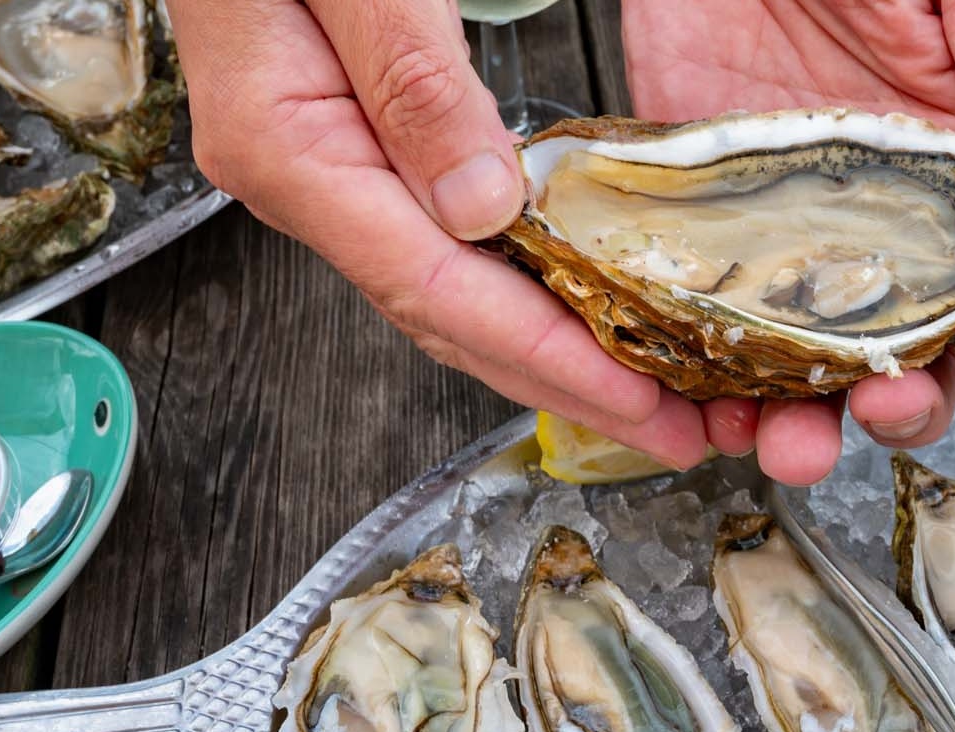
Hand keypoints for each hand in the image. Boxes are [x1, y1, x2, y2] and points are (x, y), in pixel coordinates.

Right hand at [168, 0, 709, 468]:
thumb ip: (412, 81)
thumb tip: (484, 209)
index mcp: (286, 145)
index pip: (434, 286)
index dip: (542, 353)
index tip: (631, 397)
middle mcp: (296, 174)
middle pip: (440, 316)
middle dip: (560, 383)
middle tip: (667, 427)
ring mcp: (316, 164)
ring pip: (440, 289)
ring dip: (541, 348)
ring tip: (636, 388)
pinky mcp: (343, 139)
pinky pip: (435, 239)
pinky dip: (509, 285)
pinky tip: (565, 303)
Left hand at [624, 0, 954, 483]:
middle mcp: (883, 224)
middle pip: (914, 355)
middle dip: (909, 404)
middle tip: (890, 406)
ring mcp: (787, 234)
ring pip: (806, 367)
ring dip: (804, 424)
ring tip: (788, 444)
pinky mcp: (698, 224)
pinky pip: (705, 329)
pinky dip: (703, 386)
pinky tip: (702, 411)